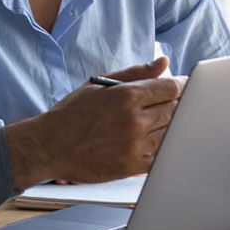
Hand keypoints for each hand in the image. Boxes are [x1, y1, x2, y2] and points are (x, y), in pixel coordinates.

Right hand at [4, 56, 181, 189]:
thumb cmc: (72, 113)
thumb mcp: (100, 85)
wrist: (50, 146)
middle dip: (177, 104)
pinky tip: (153, 141)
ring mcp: (134, 146)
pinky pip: (160, 157)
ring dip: (170, 126)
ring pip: (170, 133)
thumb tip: (163, 62)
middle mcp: (134, 120)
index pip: (170, 88)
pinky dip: (161, 148)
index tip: (179, 86)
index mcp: (126, 96)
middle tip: (170, 103)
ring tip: (158, 122)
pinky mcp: (131, 167)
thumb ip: (135, 73)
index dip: (179, 85)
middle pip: (174, 110)